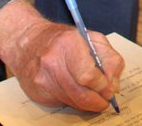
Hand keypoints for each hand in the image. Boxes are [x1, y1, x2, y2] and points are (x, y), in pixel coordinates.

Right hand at [0, 0, 122, 111]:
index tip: (110, 89)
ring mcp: (42, 79)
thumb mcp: (92, 39)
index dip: (103, 86)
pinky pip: (61, 103)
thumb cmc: (63, 39)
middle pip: (81, 94)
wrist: (28, 41)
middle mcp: (52, 62)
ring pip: (72, 102)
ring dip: (87, 104)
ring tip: (94, 97)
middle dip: (98, 101)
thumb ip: (110, 59)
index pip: (89, 76)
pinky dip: (73, 101)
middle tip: (106, 100)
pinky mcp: (36, 92)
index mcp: (68, 43)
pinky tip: (75, 91)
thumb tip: (114, 85)